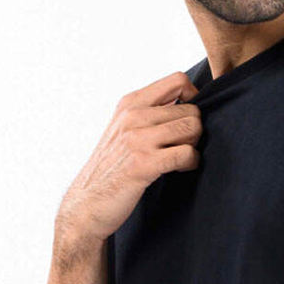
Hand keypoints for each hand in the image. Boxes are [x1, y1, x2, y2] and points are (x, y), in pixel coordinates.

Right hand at [56, 70, 201, 247]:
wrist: (88, 202)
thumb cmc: (111, 168)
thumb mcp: (123, 129)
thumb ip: (149, 113)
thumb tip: (186, 102)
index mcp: (130, 103)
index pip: (178, 80)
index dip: (195, 98)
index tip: (189, 120)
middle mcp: (133, 116)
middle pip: (192, 109)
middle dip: (195, 131)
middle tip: (184, 147)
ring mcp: (138, 139)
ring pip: (192, 128)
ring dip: (194, 146)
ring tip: (182, 159)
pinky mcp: (144, 163)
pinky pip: (186, 153)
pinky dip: (191, 163)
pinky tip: (181, 169)